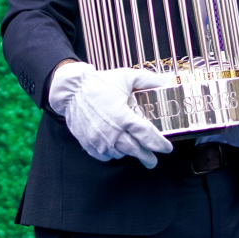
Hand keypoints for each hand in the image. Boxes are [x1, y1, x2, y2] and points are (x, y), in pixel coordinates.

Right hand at [48, 61, 172, 167]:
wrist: (71, 90)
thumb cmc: (99, 84)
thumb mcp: (126, 77)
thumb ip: (147, 80)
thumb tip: (165, 81)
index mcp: (124, 117)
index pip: (147, 136)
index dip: (159, 144)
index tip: (167, 148)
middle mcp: (112, 132)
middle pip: (136, 151)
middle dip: (147, 157)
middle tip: (153, 161)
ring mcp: (99, 140)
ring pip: (120, 154)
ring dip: (129, 153)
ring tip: (134, 150)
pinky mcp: (89, 144)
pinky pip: (104, 155)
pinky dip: (112, 153)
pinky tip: (116, 148)